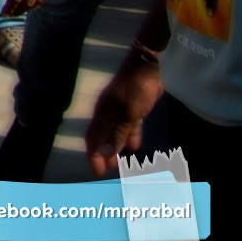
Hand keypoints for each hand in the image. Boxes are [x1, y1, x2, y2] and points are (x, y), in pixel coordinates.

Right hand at [85, 52, 164, 176]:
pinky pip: (129, 128)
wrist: (149, 67)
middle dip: (102, 155)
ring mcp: (121, 110)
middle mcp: (108, 114)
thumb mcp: (127, 114)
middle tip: (106, 171)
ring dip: (115, 148)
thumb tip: (103, 154)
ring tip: (118, 163)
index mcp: (103, 114)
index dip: (93, 156)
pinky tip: (135, 147)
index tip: (96, 173)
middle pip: (101, 137)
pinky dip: (130, 138)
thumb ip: (116, 134)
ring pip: (115, 134)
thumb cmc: (136, 90)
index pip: (93, 139)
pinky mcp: (134, 108)